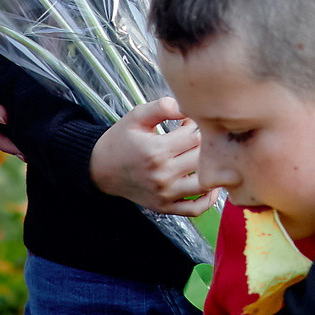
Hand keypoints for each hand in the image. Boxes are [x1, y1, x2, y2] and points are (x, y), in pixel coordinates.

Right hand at [90, 94, 203, 211]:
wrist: (102, 169)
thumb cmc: (122, 139)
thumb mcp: (137, 116)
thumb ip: (162, 106)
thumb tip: (187, 106)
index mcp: (156, 150)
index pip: (195, 137)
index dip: (198, 126)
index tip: (190, 123)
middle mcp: (162, 175)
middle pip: (202, 159)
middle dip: (206, 145)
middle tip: (200, 138)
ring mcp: (165, 194)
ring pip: (205, 184)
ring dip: (212, 170)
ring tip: (207, 159)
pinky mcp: (166, 207)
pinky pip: (196, 209)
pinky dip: (209, 199)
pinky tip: (209, 184)